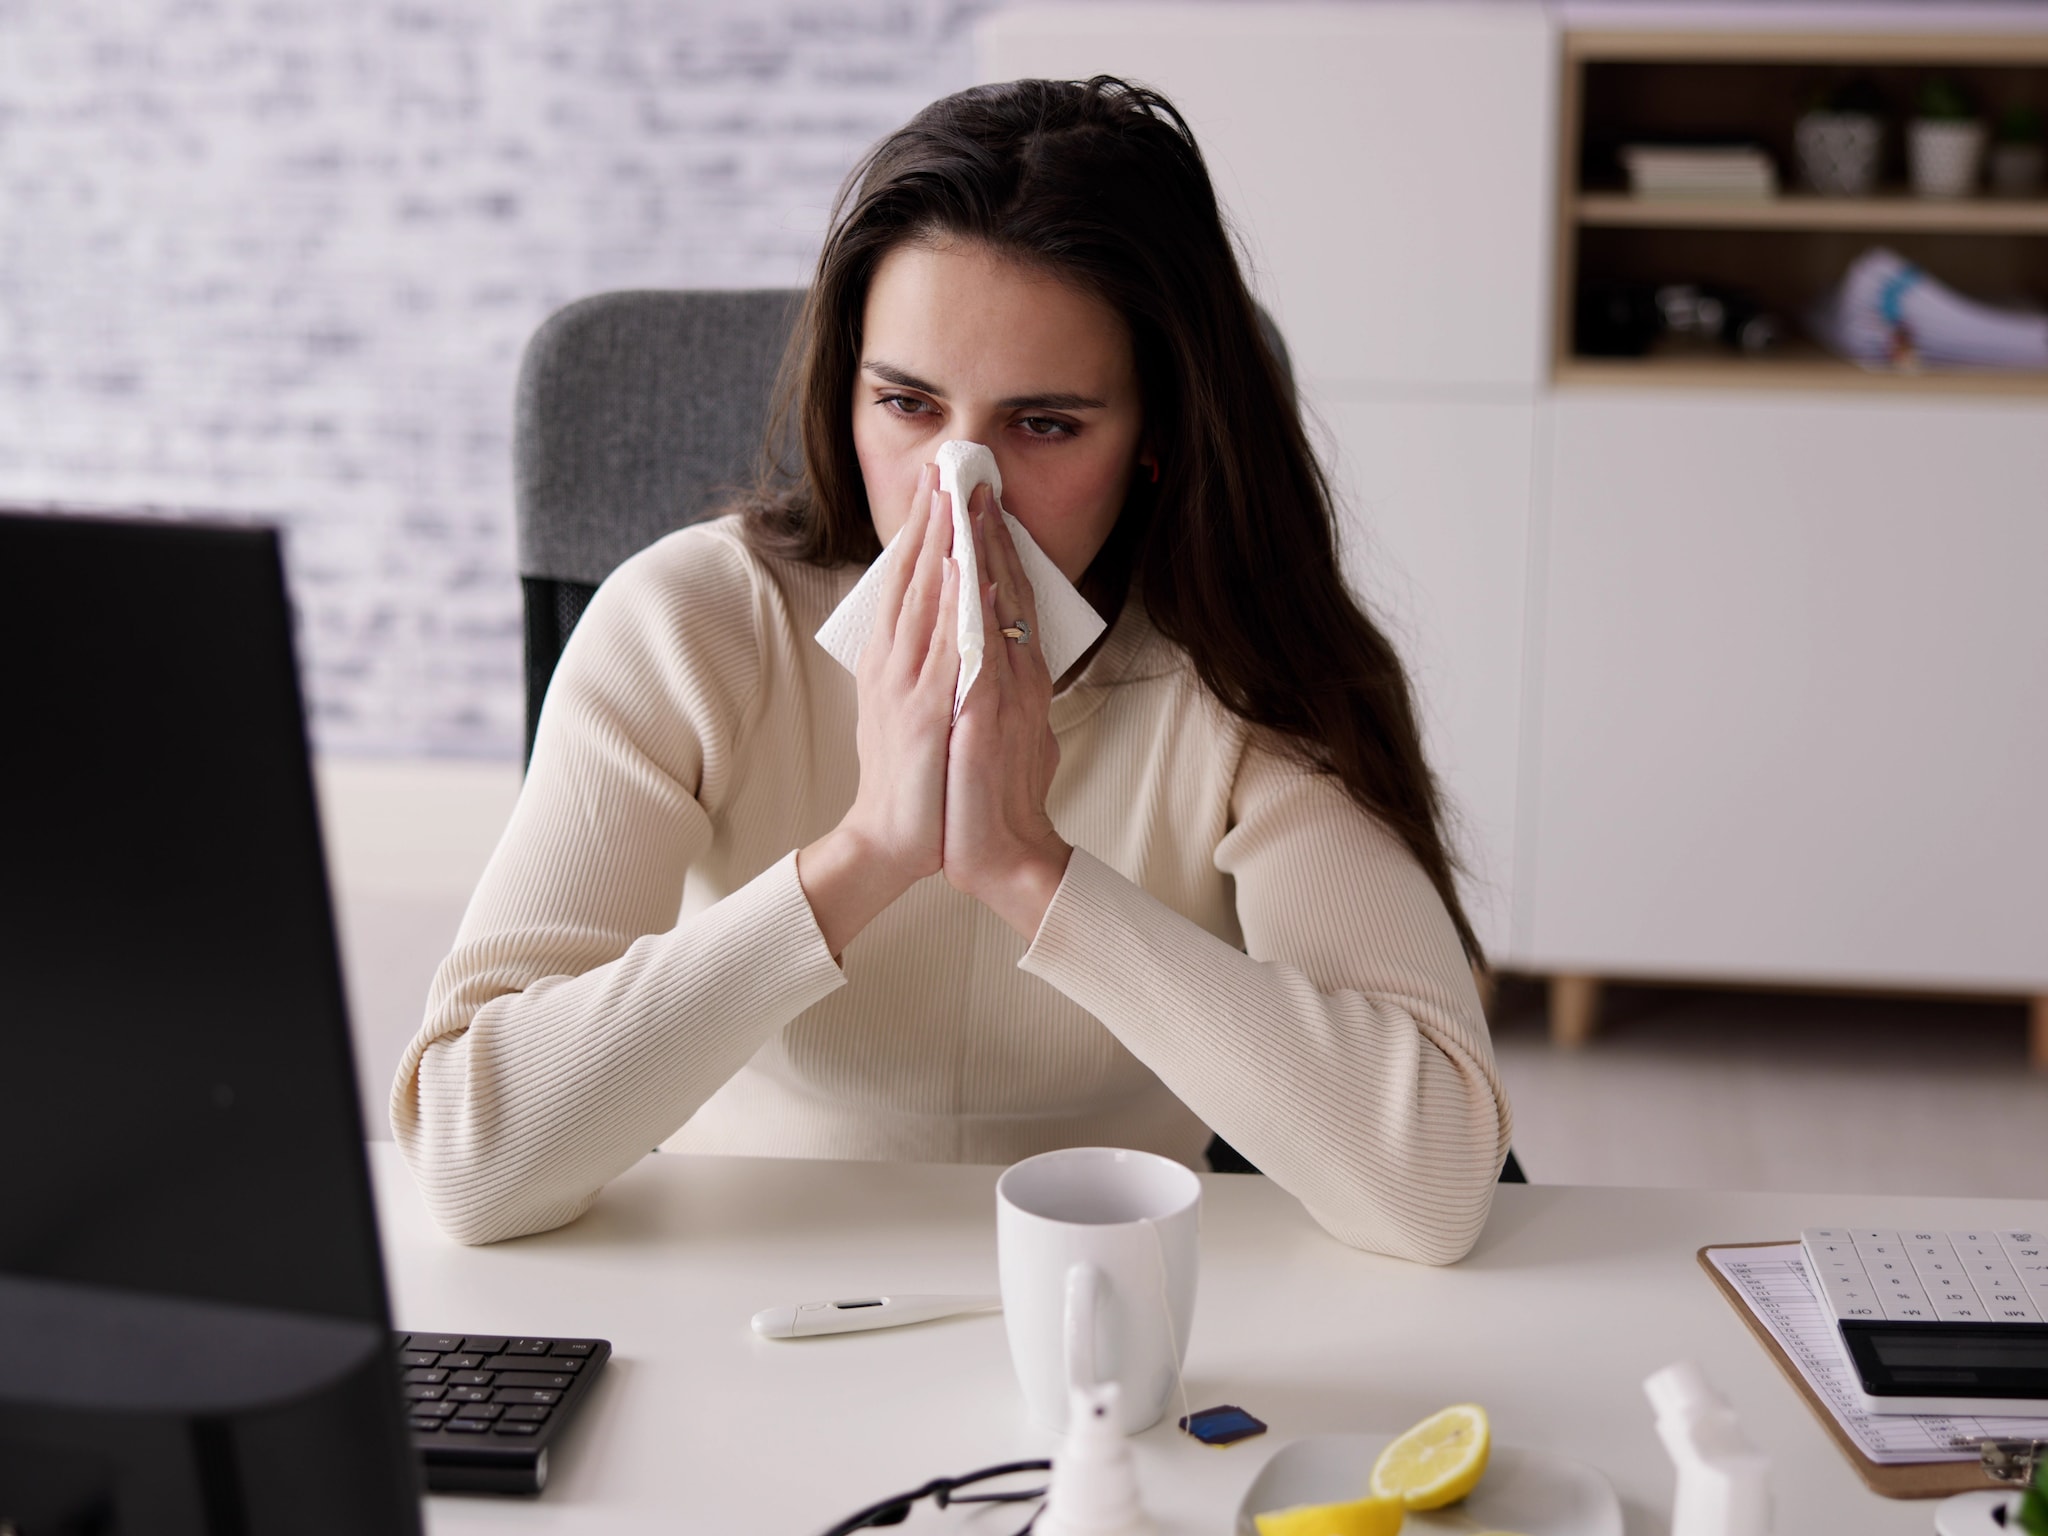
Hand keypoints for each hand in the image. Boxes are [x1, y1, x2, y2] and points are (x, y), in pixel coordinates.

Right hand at [799, 464, 960, 956]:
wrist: (895, 843)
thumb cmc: (917, 780)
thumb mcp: (922, 710)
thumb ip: (938, 665)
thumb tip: (960, 621)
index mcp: (892, 661)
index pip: (908, 581)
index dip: (923, 531)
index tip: (938, 485)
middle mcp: (894, 665)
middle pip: (914, 579)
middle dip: (931, 521)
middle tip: (946, 468)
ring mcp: (909, 687)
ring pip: (927, 602)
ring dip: (943, 547)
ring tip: (957, 498)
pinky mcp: (925, 715)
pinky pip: (947, 649)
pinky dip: (957, 607)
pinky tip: (966, 571)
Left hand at [943, 486, 1071, 937]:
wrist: (997, 854)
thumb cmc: (989, 793)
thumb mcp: (995, 724)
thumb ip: (992, 681)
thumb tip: (980, 644)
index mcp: (1015, 675)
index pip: (1005, 594)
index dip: (991, 543)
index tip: (973, 496)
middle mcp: (1015, 676)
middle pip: (1001, 587)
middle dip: (983, 528)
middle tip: (966, 473)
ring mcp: (1002, 693)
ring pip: (992, 606)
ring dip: (977, 550)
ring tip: (962, 499)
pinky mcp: (983, 717)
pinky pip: (978, 649)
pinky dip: (970, 608)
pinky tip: (960, 572)